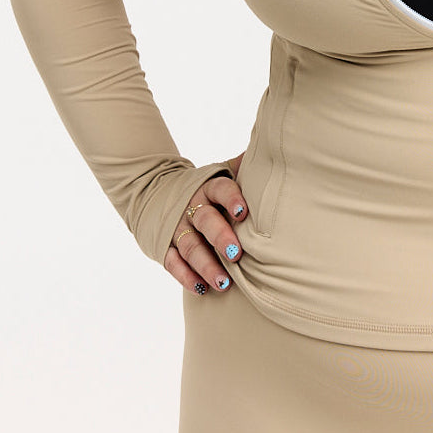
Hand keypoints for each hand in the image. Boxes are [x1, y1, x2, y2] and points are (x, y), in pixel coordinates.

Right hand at [165, 152, 246, 294]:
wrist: (158, 192)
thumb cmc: (208, 188)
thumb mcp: (223, 171)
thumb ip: (244, 165)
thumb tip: (274, 144)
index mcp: (209, 187)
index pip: (220, 189)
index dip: (231, 199)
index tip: (244, 212)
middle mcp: (192, 207)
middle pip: (205, 221)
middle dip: (220, 237)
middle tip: (236, 254)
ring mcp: (177, 228)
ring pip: (190, 247)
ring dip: (206, 265)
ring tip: (223, 282)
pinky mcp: (164, 246)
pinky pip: (173, 263)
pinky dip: (186, 277)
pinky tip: (202, 288)